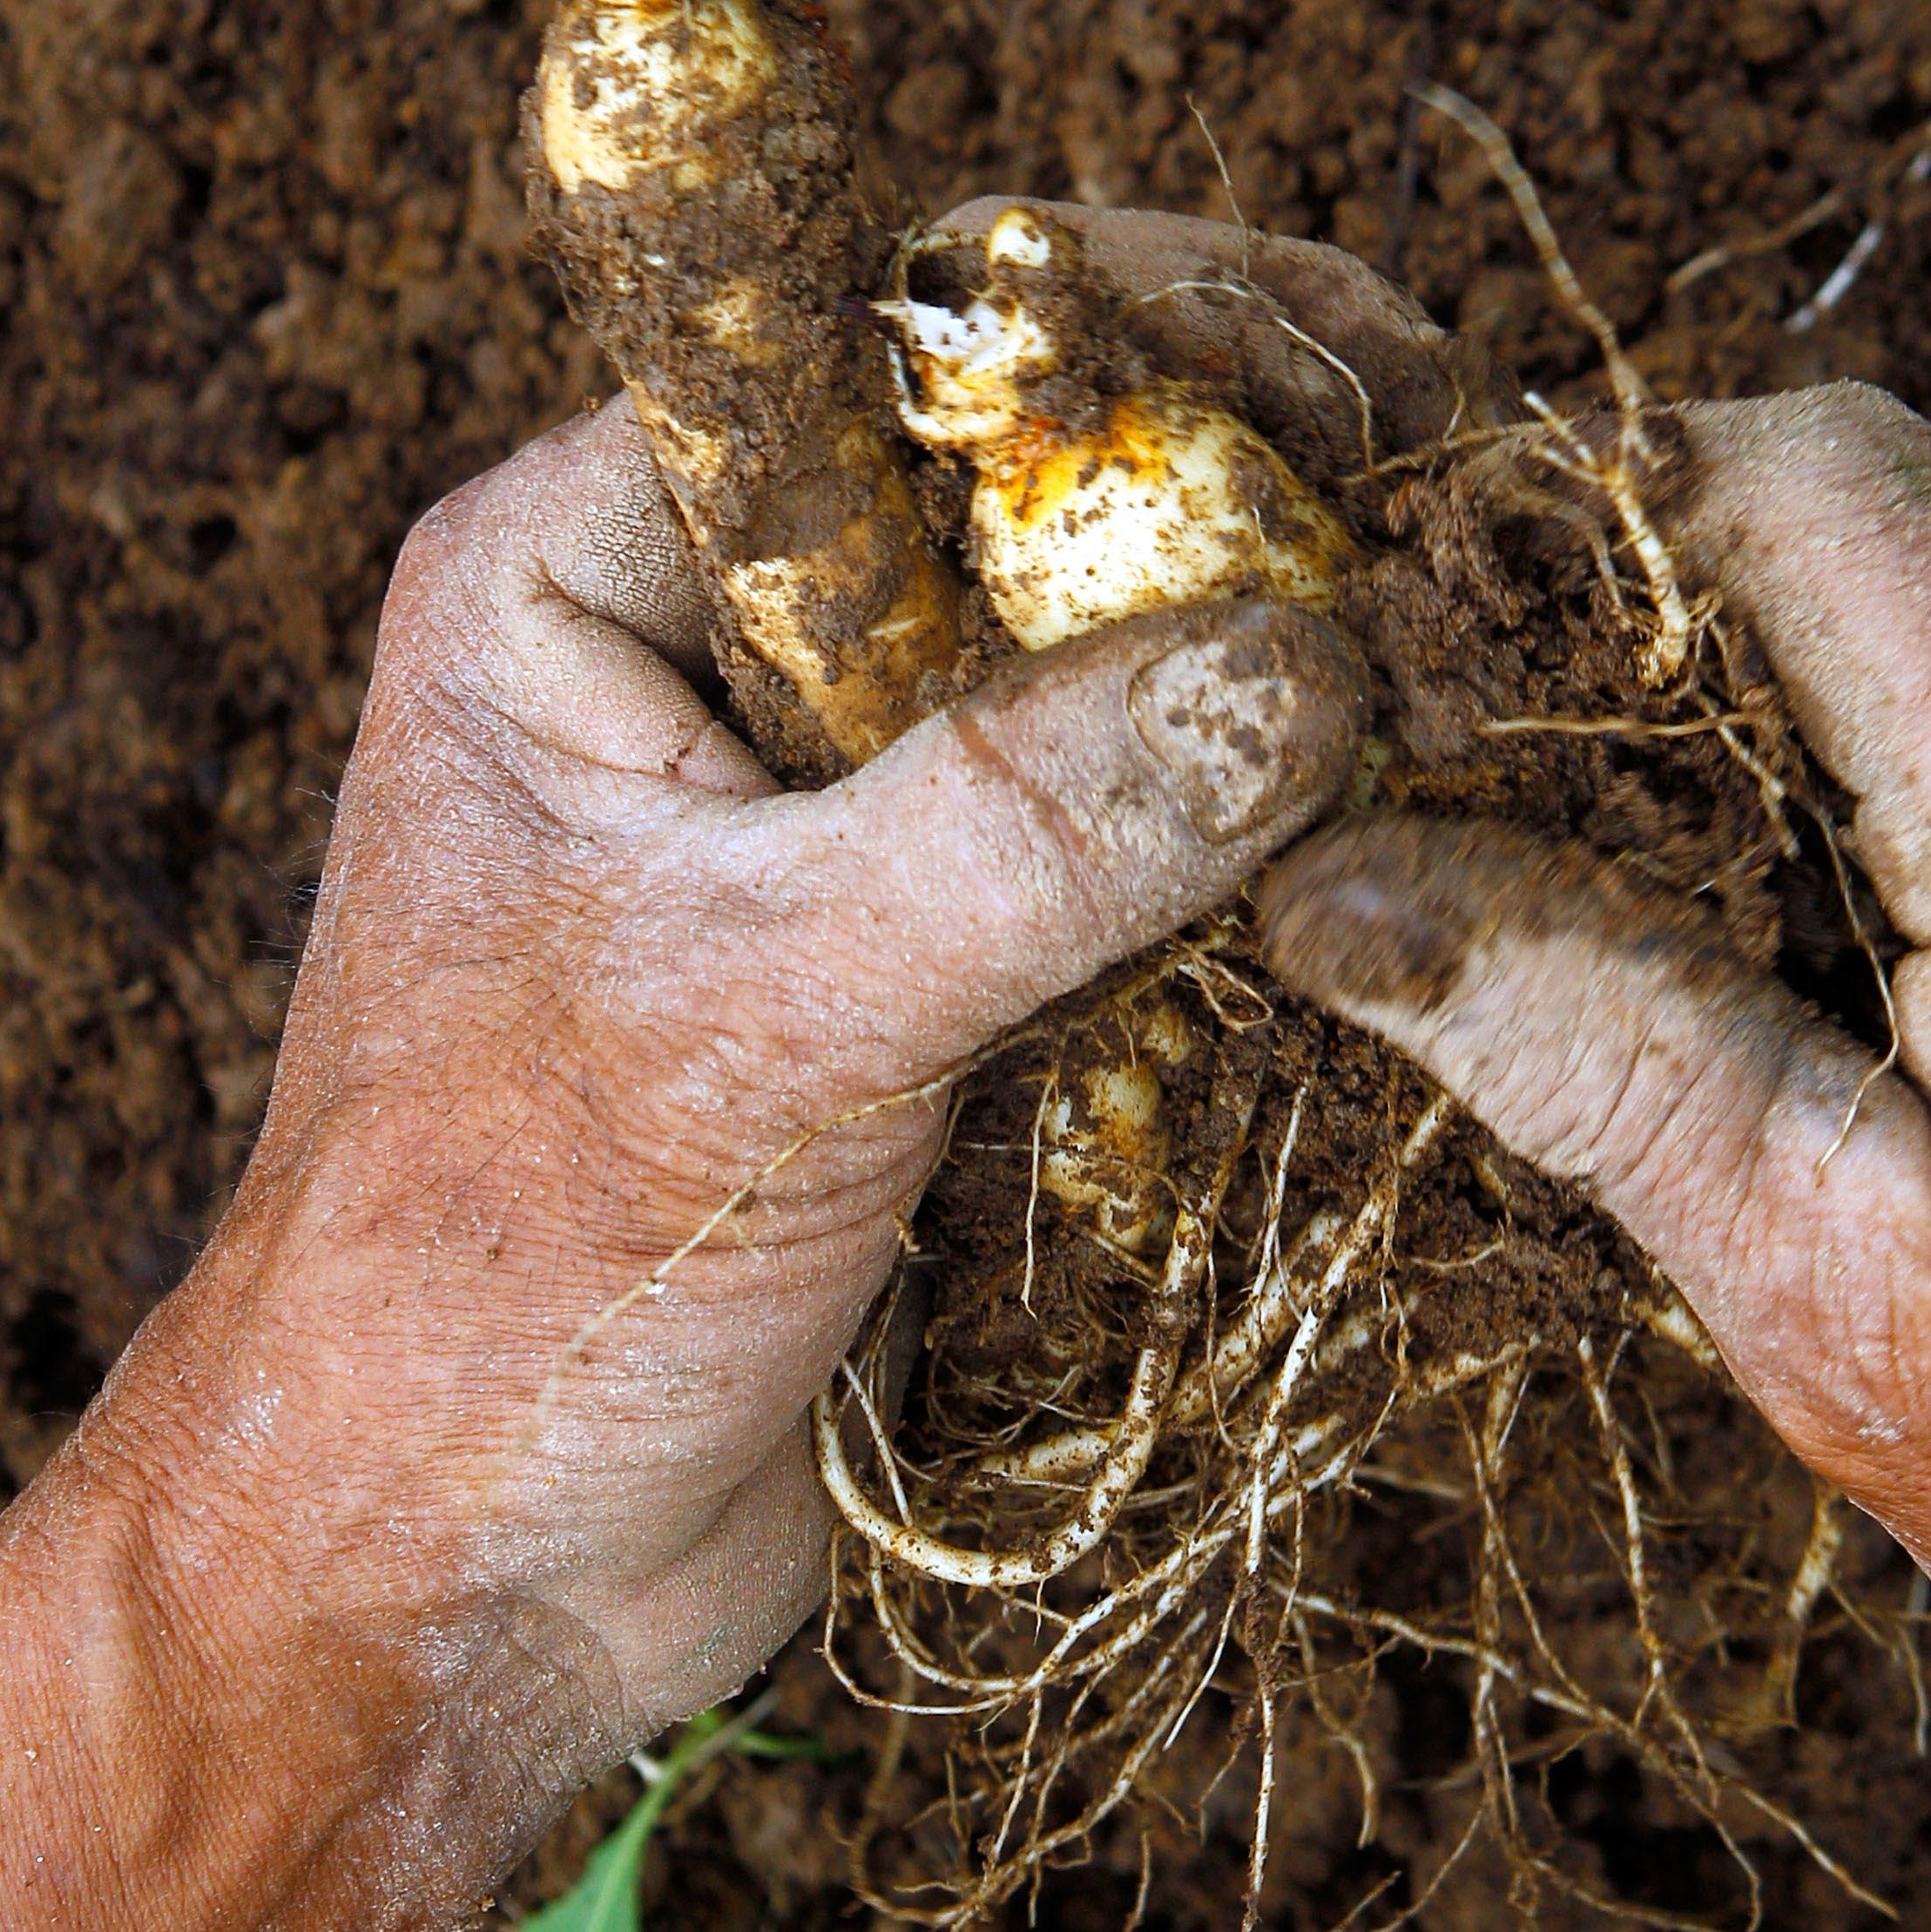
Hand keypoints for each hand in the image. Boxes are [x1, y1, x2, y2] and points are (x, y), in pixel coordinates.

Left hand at [103, 363, 1372, 1865]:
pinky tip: (1415, 864)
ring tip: (1482, 705)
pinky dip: (1260, 878)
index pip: (876, 348)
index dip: (1123, 339)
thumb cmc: (494, 1287)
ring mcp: (829, 823)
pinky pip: (1132, 869)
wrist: (448, 1592)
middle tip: (1462, 553)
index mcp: (581, 574)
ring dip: (1278, 716)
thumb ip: (1020, 829)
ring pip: (1102, 694)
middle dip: (1241, 534)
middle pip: (1023, 511)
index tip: (1355, 379)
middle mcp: (706, 658)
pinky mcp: (930, 979)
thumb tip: (1303, 664)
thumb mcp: (757, 1020)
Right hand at [1259, 382, 1930, 1931]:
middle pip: (1894, 492)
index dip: (1587, 511)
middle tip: (1510, 784)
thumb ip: (1595, 1048)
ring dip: (1808, 676)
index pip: (1807, 475)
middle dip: (1671, 598)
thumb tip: (1346, 883)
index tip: (1441, 640)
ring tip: (1676, 895)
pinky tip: (1868, 947)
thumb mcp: (1848, 1318)